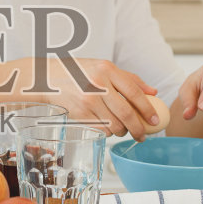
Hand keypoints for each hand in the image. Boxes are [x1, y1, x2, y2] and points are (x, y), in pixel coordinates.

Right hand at [33, 56, 158, 141]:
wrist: (47, 79)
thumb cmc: (78, 72)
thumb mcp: (104, 67)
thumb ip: (129, 79)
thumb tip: (153, 93)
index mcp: (107, 69)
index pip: (134, 92)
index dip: (148, 109)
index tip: (155, 120)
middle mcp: (98, 85)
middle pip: (126, 113)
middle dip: (138, 128)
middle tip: (143, 135)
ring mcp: (87, 101)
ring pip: (114, 125)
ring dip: (122, 131)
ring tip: (123, 130)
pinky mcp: (79, 114)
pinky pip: (101, 129)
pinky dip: (108, 132)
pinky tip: (108, 128)